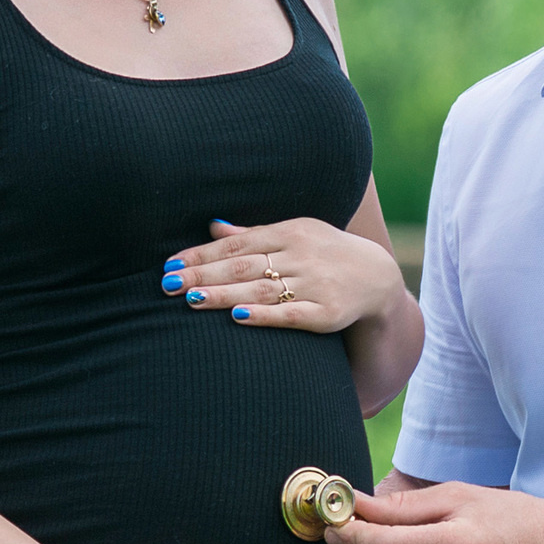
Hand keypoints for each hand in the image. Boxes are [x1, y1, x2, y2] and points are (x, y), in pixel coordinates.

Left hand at [163, 217, 405, 334]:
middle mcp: (300, 255)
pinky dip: (265, 316)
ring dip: (225, 294)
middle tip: (167, 285)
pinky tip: (238, 317)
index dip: (201, 255)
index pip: (237, 243)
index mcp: (289, 232)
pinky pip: (292, 315)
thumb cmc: (325, 252)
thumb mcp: (295, 234)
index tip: (169, 265)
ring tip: (192, 299)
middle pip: (243, 266)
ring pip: (262, 289)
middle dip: (203, 275)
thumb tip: (212, 226)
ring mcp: (315, 284)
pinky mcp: (328, 312)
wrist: (377, 276)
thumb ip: (254, 234)